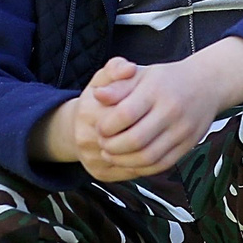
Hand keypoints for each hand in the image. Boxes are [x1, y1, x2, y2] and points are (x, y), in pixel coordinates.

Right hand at [31, 60, 158, 180]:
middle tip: (164, 123)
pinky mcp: (99, 174)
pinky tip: (155, 149)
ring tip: (164, 136)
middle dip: (155, 132)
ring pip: (135, 162)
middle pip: (133, 141)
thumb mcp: (104, 78)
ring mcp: (92, 159)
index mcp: (89, 111)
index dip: (147, 111)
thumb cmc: (99, 100)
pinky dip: (148, 164)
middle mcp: (86, 138)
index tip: (156, 105)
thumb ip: (115, 69)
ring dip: (156, 149)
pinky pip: (132, 173)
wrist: (78, 128)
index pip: (125, 114)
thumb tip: (128, 69)